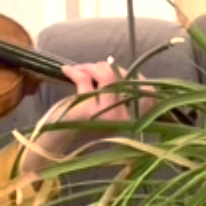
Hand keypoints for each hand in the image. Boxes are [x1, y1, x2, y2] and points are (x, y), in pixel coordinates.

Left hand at [25, 62, 149, 160]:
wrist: (57, 141)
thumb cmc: (81, 125)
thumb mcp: (105, 111)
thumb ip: (115, 94)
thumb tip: (114, 65)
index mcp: (131, 120)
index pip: (147, 93)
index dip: (136, 77)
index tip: (118, 70)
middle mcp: (123, 117)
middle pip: (125, 79)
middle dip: (108, 67)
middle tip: (92, 67)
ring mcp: (108, 114)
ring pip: (108, 76)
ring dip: (93, 67)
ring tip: (81, 68)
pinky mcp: (89, 109)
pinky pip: (86, 80)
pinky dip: (77, 71)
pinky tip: (67, 70)